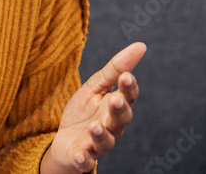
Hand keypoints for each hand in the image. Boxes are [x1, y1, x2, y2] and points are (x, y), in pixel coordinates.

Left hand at [44, 42, 145, 172]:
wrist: (64, 140)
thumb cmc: (84, 111)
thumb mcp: (96, 86)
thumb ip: (116, 68)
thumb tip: (141, 46)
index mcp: (116, 106)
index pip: (128, 96)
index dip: (129, 88)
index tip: (126, 76)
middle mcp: (112, 126)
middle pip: (121, 119)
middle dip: (120, 110)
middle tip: (116, 100)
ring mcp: (98, 144)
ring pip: (106, 141)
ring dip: (101, 134)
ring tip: (95, 126)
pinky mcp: (83, 157)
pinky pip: (86, 160)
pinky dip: (84, 159)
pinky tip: (80, 155)